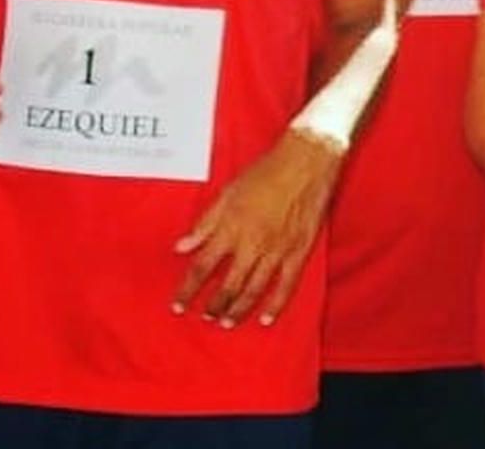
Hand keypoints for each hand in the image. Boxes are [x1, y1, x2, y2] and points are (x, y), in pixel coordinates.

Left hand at [172, 127, 342, 328]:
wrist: (306, 161)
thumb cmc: (266, 171)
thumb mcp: (227, 193)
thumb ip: (205, 223)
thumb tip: (182, 246)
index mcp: (231, 229)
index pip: (202, 267)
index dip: (188, 289)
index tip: (178, 304)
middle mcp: (251, 244)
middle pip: (227, 286)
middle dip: (213, 306)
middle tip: (205, 317)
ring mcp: (276, 251)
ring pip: (253, 290)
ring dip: (238, 310)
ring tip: (227, 323)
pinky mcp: (298, 252)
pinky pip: (285, 285)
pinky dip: (275, 305)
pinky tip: (265, 319)